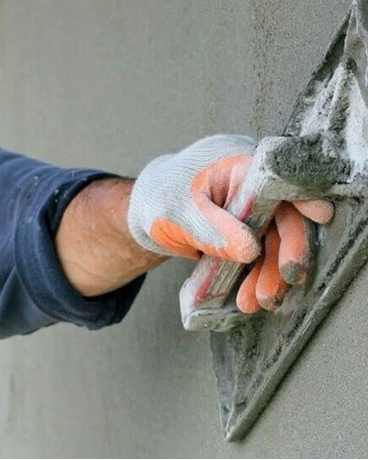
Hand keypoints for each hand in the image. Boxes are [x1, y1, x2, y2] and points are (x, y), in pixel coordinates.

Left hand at [128, 135, 333, 311]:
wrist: (145, 210)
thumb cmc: (160, 197)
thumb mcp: (181, 212)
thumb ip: (213, 229)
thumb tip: (250, 251)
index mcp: (236, 164)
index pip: (277, 178)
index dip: (302, 195)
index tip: (320, 216)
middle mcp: (249, 186)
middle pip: (281, 217)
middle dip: (282, 255)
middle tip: (274, 288)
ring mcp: (248, 209)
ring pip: (271, 242)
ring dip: (268, 274)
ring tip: (257, 302)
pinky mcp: (243, 230)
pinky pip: (257, 253)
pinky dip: (254, 275)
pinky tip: (248, 296)